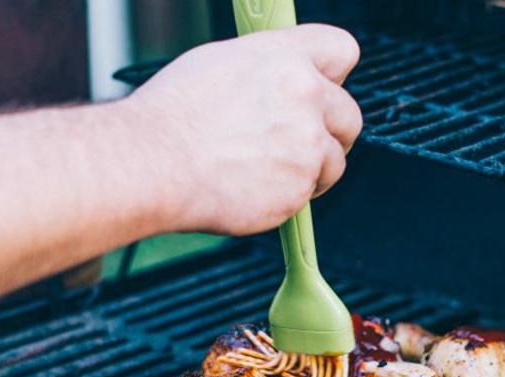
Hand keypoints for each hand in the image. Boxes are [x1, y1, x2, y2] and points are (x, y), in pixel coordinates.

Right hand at [125, 24, 361, 235]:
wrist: (155, 163)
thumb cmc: (171, 117)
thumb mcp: (218, 65)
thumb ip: (264, 71)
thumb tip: (278, 82)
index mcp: (285, 57)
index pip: (341, 51)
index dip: (333, 75)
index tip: (323, 90)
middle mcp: (306, 95)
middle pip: (349, 115)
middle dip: (330, 133)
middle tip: (302, 146)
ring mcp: (307, 143)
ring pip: (334, 161)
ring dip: (311, 170)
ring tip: (268, 174)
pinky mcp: (300, 187)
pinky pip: (308, 195)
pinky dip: (287, 197)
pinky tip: (253, 191)